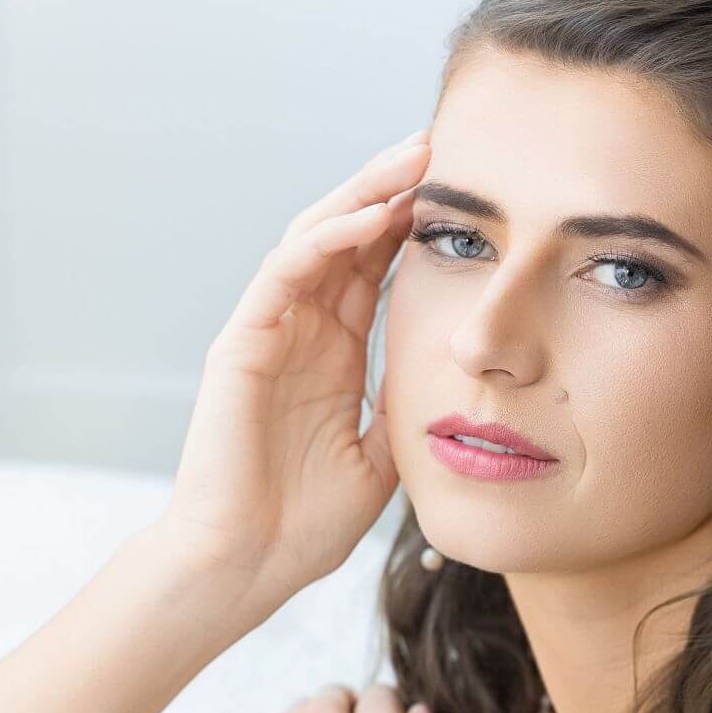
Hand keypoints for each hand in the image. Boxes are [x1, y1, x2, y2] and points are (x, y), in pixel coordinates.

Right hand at [152, 130, 431, 626]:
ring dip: (364, 193)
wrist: (245, 568)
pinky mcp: (241, 342)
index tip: (471, 193)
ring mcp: (268, 331)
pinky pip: (285, 271)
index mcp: (336, 352)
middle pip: (349, 236)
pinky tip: (369, 216)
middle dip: (393, 187)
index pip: (378, 268)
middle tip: (442, 144)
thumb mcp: (383, 460)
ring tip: (413, 158)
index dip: (417, 227)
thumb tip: (459, 382)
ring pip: (316, 237)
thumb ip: (409, 410)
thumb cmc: (304, 527)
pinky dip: (326, 238)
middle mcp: (302, 331)